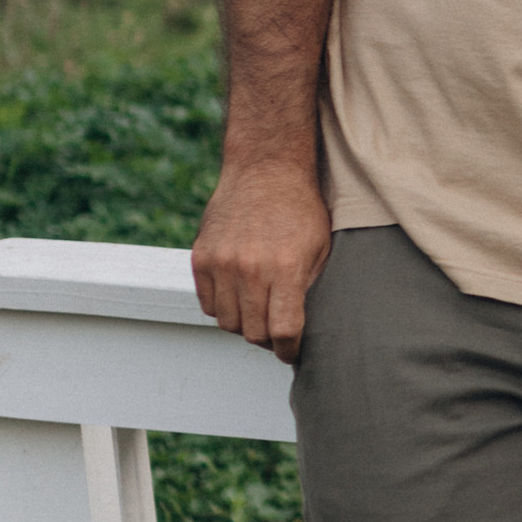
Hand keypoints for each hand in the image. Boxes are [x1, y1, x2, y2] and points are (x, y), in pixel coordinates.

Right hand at [191, 160, 331, 365]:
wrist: (265, 168)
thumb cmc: (300, 209)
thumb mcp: (320, 248)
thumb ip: (310, 288)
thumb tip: (303, 328)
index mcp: (285, 268)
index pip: (283, 331)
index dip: (289, 350)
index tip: (292, 352)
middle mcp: (249, 268)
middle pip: (252, 332)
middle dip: (268, 340)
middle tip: (277, 333)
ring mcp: (221, 263)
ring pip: (227, 322)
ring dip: (244, 325)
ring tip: (258, 312)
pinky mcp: (201, 257)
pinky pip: (208, 303)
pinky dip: (223, 307)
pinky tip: (240, 296)